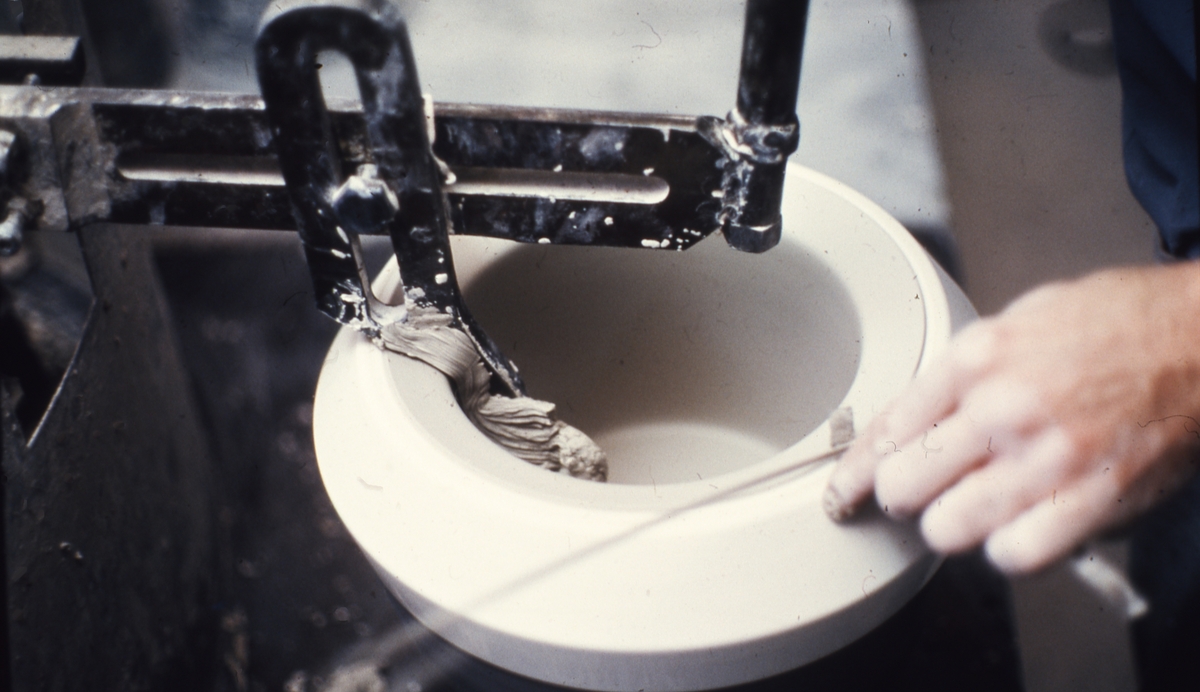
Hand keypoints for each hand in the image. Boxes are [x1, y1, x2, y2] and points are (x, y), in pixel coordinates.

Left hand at [824, 263, 1199, 572]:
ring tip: (976, 503)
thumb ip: (960, 372)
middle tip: (924, 488)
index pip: (886, 429)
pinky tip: (1021, 523)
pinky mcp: (1091, 499)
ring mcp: (1047, 458)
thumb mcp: (1018, 320)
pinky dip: (1010, 548)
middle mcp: (1003, 408)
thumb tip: (911, 420)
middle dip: (905, 493)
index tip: (845, 490)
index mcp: (977, 357)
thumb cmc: (1115, 325)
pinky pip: (1015, 555)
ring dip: (953, 523)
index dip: (856, 470)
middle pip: (904, 486)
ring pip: (947, 529)